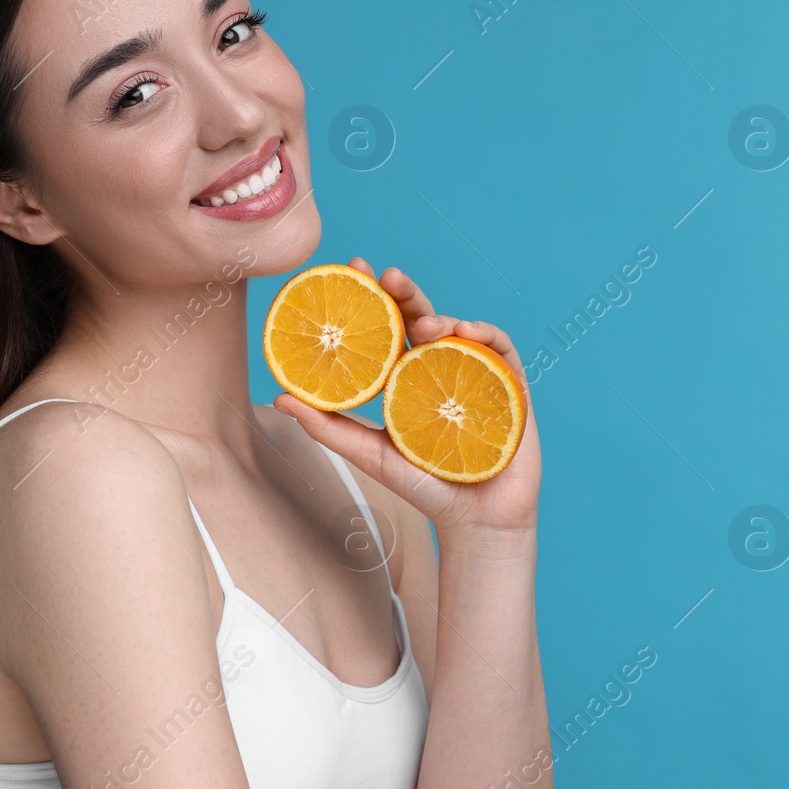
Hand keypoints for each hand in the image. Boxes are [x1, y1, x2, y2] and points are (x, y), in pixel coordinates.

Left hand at [271, 257, 540, 540]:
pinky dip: (485, 335)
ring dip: (442, 316)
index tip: (353, 268)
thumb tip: (278, 398)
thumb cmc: (423, 486)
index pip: (387, 326)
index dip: (373, 295)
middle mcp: (439, 367)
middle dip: (405, 292)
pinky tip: (466, 334)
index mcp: (405, 375)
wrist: (476, 521)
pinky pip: (500, 350)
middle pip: (421, 317)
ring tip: (424, 325)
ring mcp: (475, 373)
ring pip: (458, 328)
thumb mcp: (368, 454)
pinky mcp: (510, 386)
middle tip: (386, 276)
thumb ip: (327, 426)